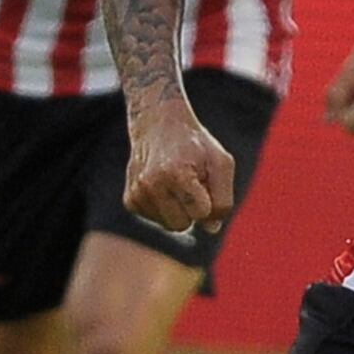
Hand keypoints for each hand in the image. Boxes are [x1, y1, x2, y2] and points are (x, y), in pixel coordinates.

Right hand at [123, 103, 235, 231]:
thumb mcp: (221, 163)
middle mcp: (151, 185)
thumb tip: (211, 228)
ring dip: (178, 209)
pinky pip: (157, 220)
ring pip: (169, 225)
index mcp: (176, 174)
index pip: (202, 213)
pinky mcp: (130, 200)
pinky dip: (165, 208)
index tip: (204, 179)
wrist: (159, 125)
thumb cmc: (195, 146)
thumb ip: (223, 199)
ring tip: (177, 183)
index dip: (209, 200)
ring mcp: (137, 193)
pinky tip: (164, 186)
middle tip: (190, 182)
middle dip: (192, 209)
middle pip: (183, 225)